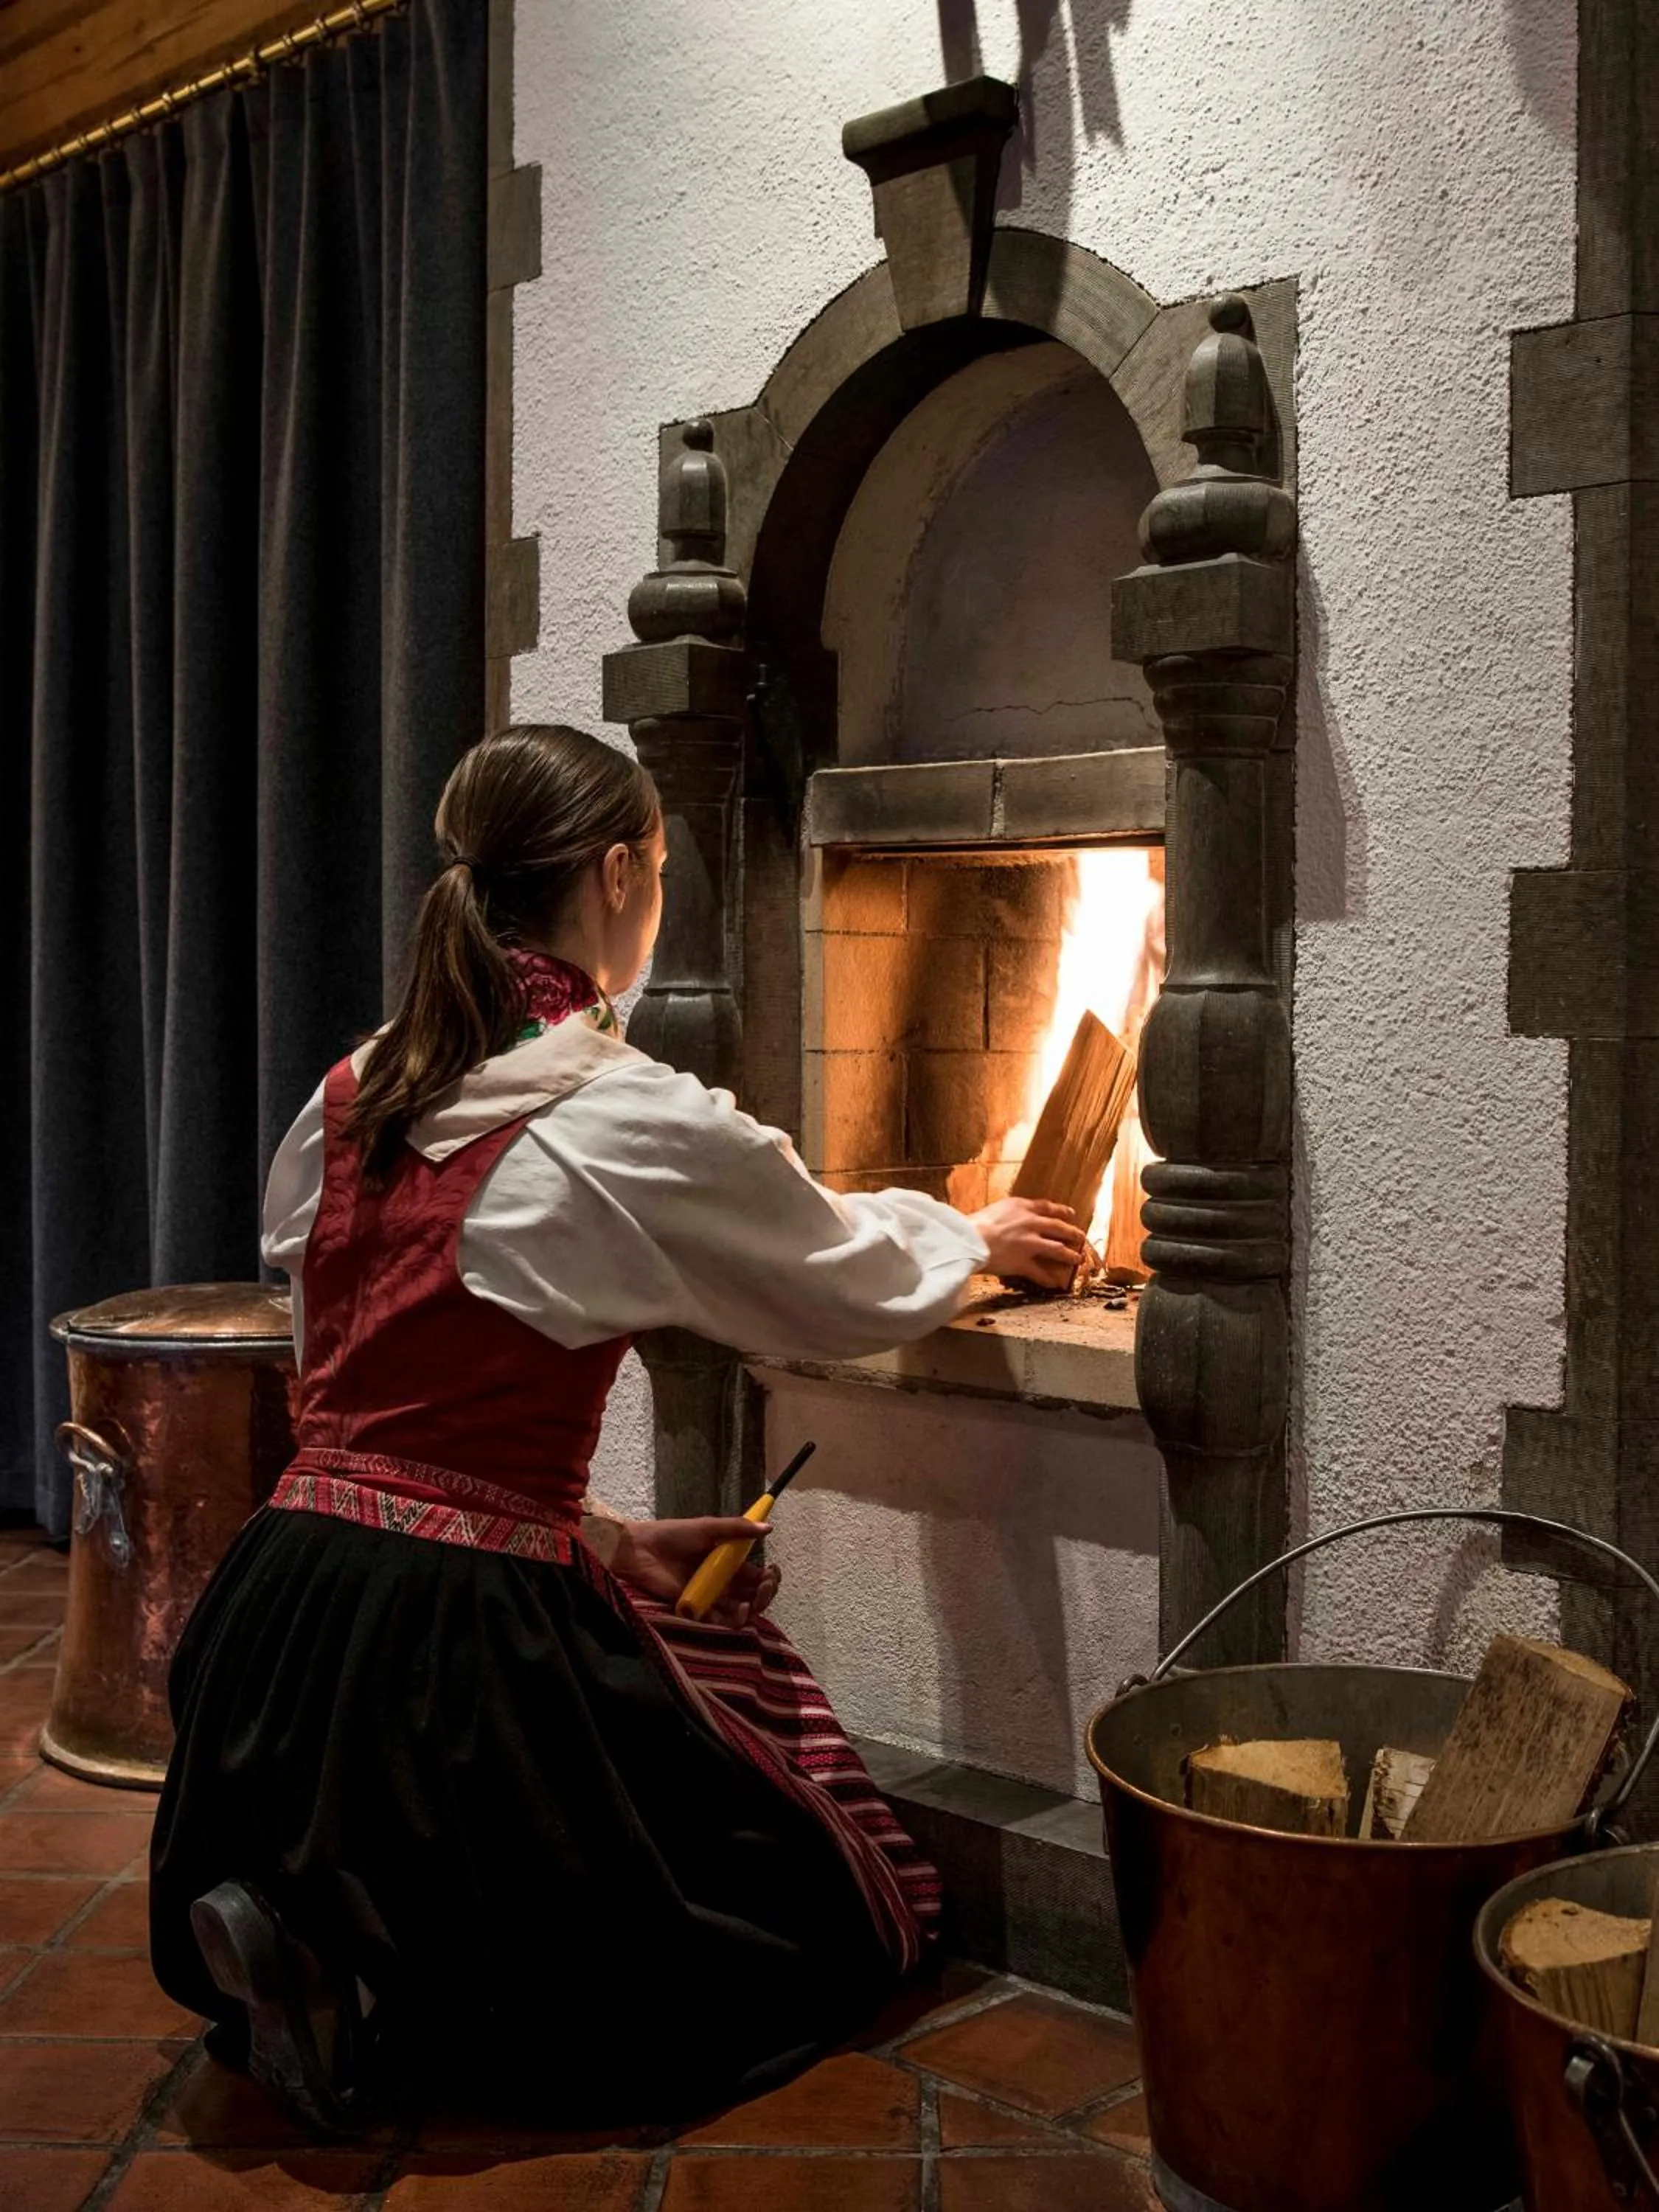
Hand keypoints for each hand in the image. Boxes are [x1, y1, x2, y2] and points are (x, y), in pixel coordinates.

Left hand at [611, 1515, 781, 1626]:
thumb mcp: (708, 1527)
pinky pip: (718, 1621)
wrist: (641, 1549)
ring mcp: (709, 1597)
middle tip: (765, 1586)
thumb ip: (737, 1528)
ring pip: (740, 1612)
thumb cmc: (674, 1534)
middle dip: (766, 1593)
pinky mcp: (695, 1609)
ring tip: (752, 1602)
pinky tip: (739, 1610)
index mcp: (728, 1563)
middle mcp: (722, 1582)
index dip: (770, 1577)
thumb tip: (769, 1528)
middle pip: (753, 1596)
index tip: (773, 1572)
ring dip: (753, 1609)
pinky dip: (731, 1620)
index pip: (757, 1576)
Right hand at [971, 1197, 1086, 1288]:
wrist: (970, 1238)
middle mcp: (1031, 1223)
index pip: (1048, 1207)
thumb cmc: (976, 1223)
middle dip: (1073, 1233)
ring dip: (1070, 1255)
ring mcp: (1030, 1243)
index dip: (1062, 1211)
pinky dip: (1048, 1279)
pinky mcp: (1024, 1262)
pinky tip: (1055, 1284)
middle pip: (1059, 1227)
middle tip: (1081, 1237)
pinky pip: (1040, 1273)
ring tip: (1078, 1259)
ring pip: (1058, 1249)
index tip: (1070, 1213)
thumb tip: (1014, 1217)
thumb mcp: (997, 1208)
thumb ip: (1011, 1212)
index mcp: (1022, 1207)